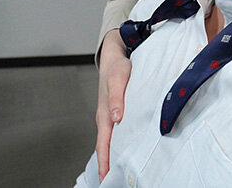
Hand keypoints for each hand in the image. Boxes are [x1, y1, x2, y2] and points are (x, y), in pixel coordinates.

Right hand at [95, 29, 130, 181]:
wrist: (115, 56)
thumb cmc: (117, 68)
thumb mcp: (118, 79)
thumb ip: (116, 98)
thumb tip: (116, 118)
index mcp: (104, 116)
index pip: (103, 146)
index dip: (105, 164)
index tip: (107, 181)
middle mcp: (106, 119)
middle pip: (106, 149)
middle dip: (109, 167)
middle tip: (116, 183)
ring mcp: (111, 117)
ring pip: (112, 142)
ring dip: (115, 157)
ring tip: (121, 174)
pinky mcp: (118, 113)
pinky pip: (117, 134)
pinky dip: (119, 145)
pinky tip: (127, 151)